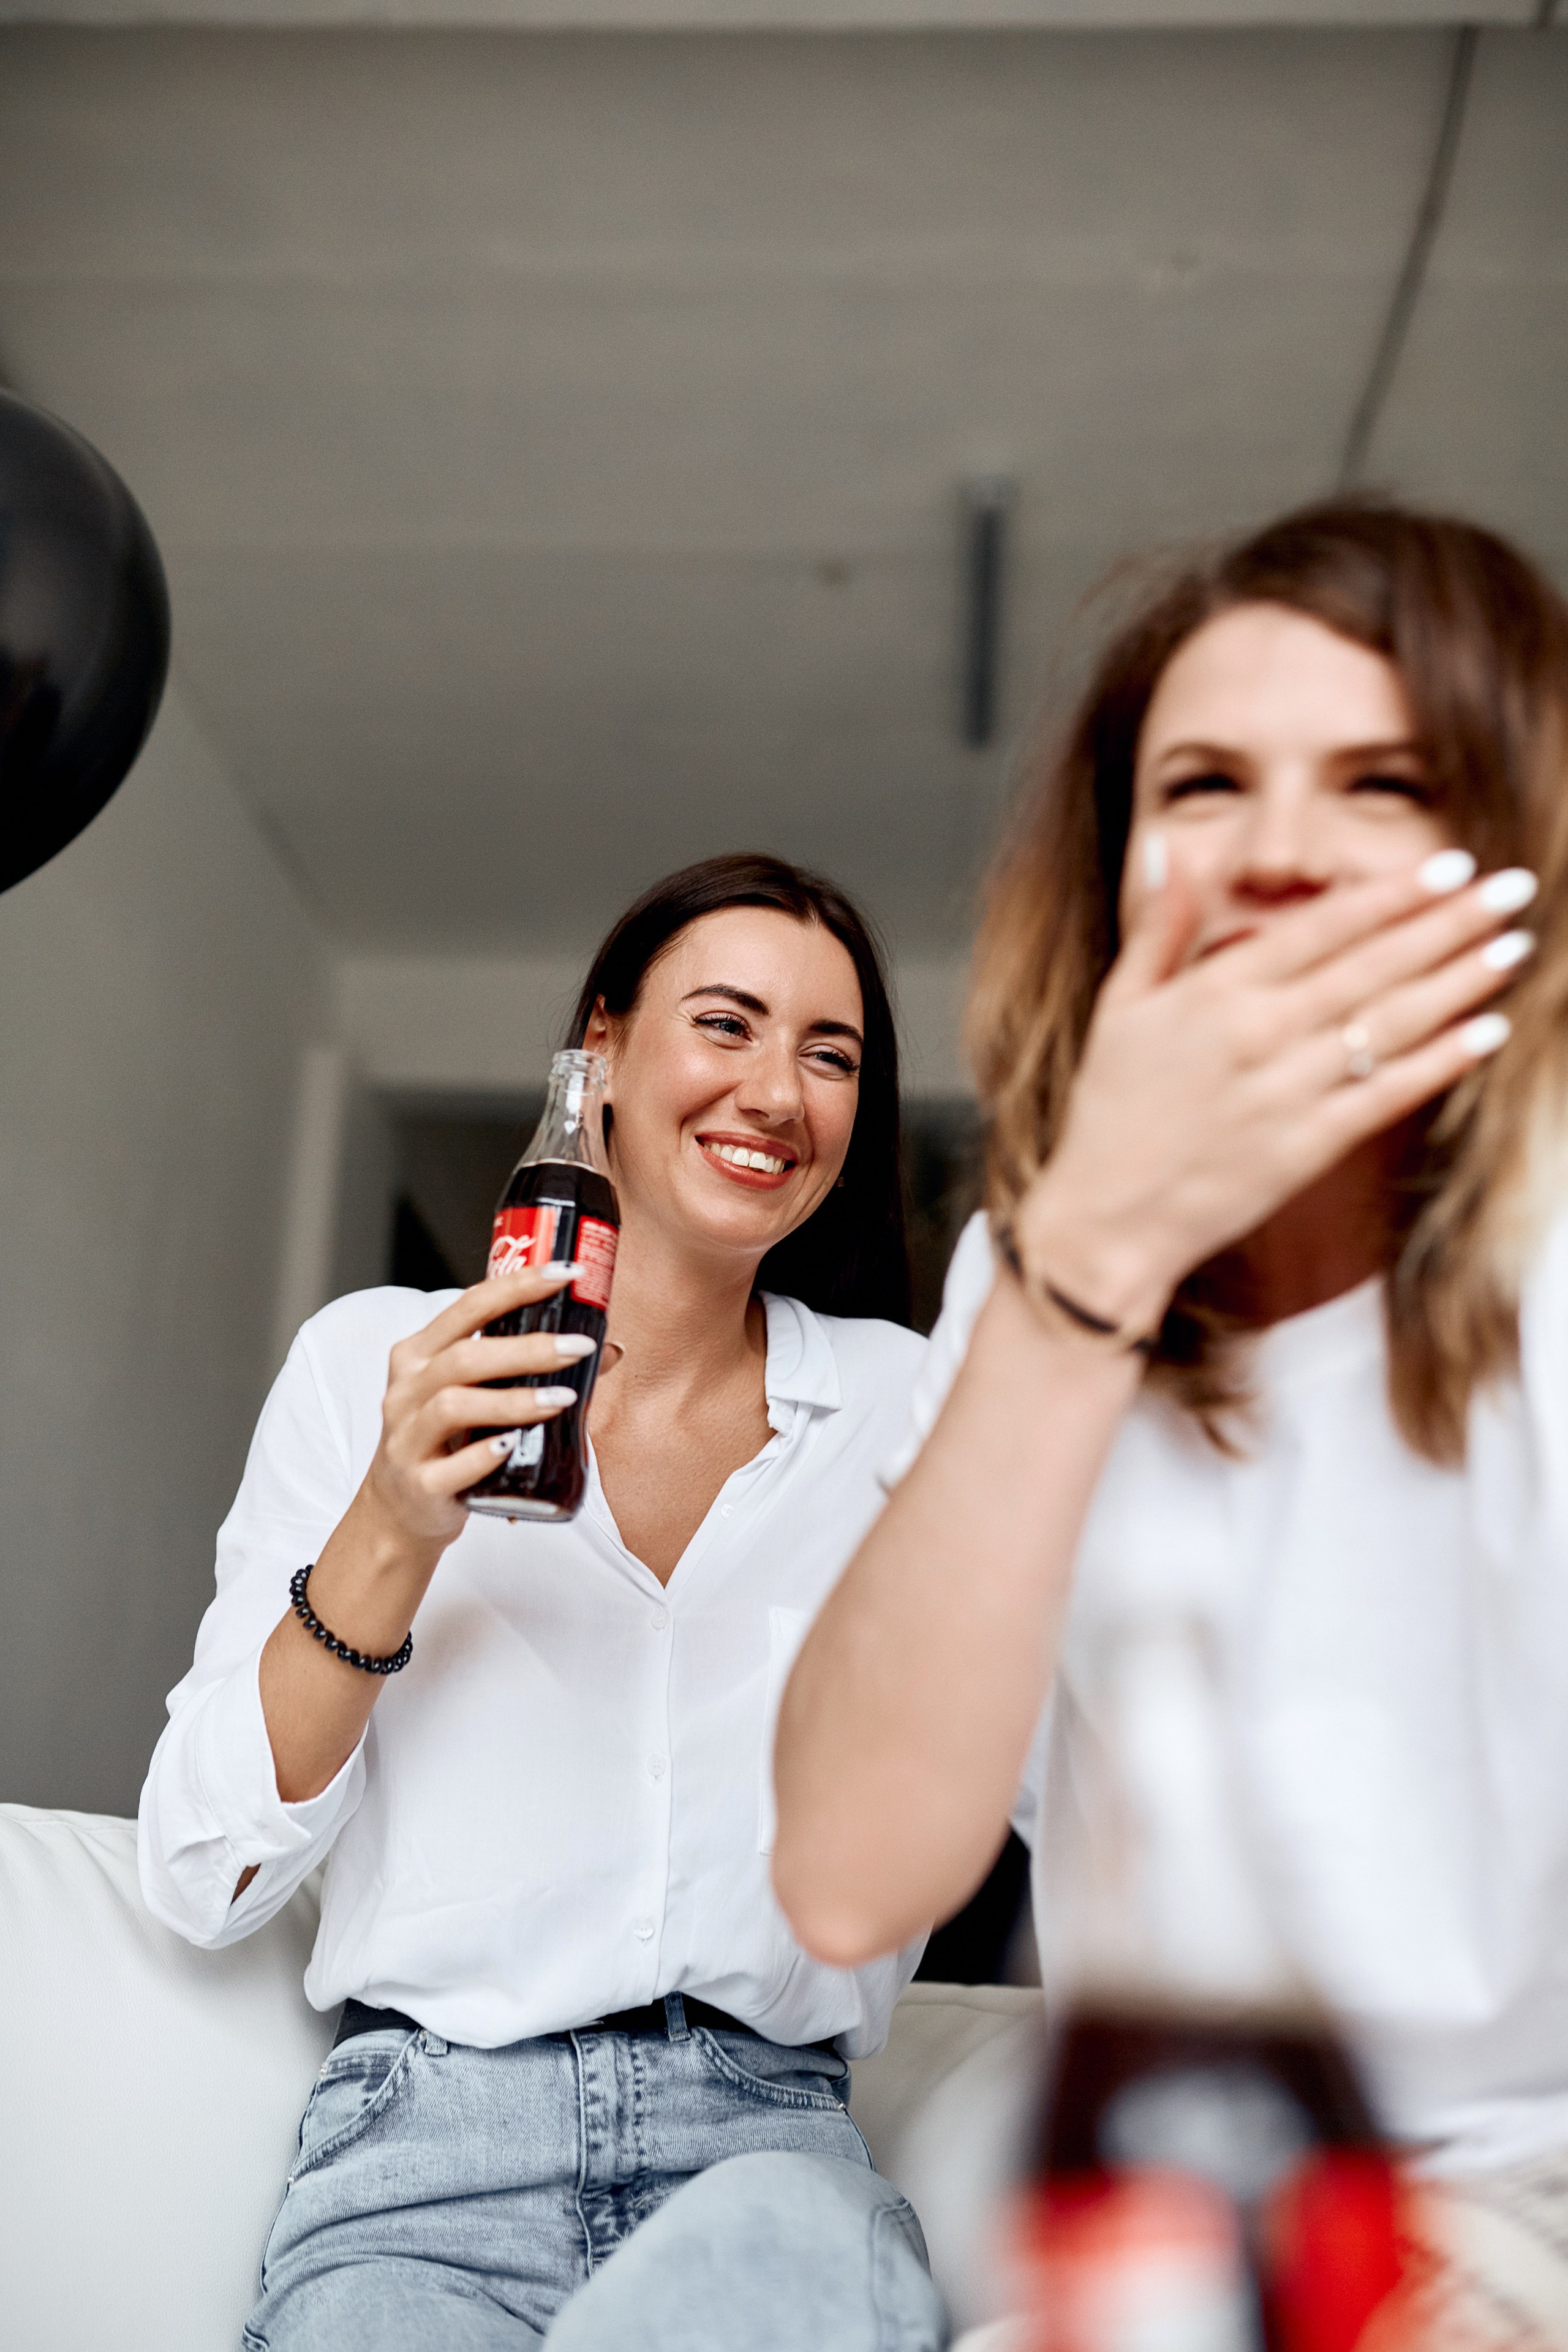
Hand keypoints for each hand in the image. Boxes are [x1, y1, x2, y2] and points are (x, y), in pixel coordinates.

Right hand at [356, 1264, 595, 1556]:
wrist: (401, 1510)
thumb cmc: (446, 1441)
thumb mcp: (477, 1396)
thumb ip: (529, 1369)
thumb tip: (607, 1348)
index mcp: (420, 1354)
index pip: (470, 1305)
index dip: (519, 1285)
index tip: (567, 1273)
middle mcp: (406, 1390)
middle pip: (465, 1356)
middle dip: (528, 1348)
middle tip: (579, 1347)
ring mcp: (407, 1437)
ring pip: (455, 1405)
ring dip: (514, 1400)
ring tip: (564, 1399)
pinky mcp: (419, 1484)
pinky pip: (451, 1468)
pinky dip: (483, 1456)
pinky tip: (510, 1447)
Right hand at [1019, 847, 1533, 1327]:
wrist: (1106, 1218)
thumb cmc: (1109, 1111)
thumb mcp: (1118, 1007)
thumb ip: (1158, 928)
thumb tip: (1171, 850)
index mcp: (1214, 992)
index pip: (1322, 927)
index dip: (1393, 893)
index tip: (1449, 863)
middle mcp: (1257, 1034)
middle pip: (1373, 965)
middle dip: (1450, 923)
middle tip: (1512, 889)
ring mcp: (1286, 1092)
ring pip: (1391, 1024)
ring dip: (1461, 982)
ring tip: (1514, 947)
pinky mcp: (1306, 1147)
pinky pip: (1386, 1095)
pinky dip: (1440, 1062)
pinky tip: (1486, 1032)